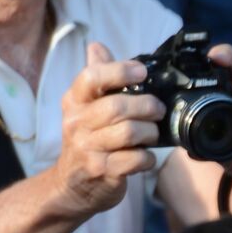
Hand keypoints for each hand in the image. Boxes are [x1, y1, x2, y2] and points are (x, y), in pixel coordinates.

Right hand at [52, 42, 162, 218]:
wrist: (72, 186)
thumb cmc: (87, 140)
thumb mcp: (85, 108)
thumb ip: (96, 78)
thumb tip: (97, 46)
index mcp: (74, 102)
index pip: (91, 77)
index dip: (119, 71)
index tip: (142, 72)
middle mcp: (77, 123)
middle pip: (117, 106)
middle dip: (147, 106)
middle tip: (159, 110)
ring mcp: (88, 149)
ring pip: (129, 133)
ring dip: (150, 132)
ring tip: (153, 134)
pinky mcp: (102, 171)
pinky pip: (135, 160)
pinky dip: (148, 158)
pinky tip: (146, 157)